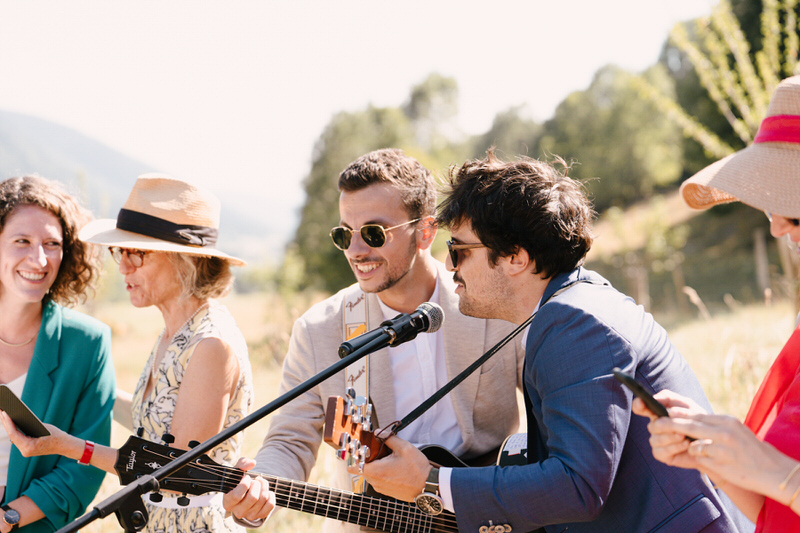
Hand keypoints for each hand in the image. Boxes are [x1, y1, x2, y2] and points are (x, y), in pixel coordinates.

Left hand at [0, 411, 66, 457]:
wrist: (64, 446)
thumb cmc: (56, 435)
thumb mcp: (44, 427)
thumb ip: (30, 424)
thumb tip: (17, 417)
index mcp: (29, 447)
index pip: (14, 434)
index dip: (8, 422)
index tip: (4, 412)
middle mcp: (24, 451)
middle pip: (12, 435)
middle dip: (6, 423)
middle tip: (1, 411)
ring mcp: (25, 451)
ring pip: (13, 437)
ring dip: (8, 426)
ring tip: (3, 415)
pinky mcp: (26, 449)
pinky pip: (17, 438)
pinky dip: (14, 430)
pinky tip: (10, 422)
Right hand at [222, 457, 275, 523]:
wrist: (246, 493)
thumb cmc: (239, 481)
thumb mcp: (236, 471)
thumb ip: (242, 464)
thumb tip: (252, 463)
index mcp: (228, 503)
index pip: (237, 496)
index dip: (245, 483)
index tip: (246, 477)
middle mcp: (238, 512)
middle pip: (253, 497)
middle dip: (257, 484)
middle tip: (255, 480)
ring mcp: (249, 515)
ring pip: (263, 498)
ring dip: (264, 486)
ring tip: (260, 483)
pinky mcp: (260, 515)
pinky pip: (271, 504)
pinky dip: (271, 495)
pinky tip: (266, 491)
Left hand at [348, 435, 430, 501]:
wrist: (428, 486)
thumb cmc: (417, 469)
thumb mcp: (404, 448)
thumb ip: (388, 438)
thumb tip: (378, 433)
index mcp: (376, 471)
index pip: (353, 467)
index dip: (354, 458)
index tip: (359, 450)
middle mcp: (376, 482)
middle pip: (363, 469)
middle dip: (368, 459)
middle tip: (379, 450)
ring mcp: (381, 488)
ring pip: (371, 474)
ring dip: (376, 466)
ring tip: (389, 459)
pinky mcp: (387, 491)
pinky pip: (379, 480)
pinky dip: (383, 473)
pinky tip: (394, 468)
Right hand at [630, 389, 708, 469]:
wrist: (712, 443)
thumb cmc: (699, 421)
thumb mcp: (687, 405)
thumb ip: (671, 399)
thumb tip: (656, 399)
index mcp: (658, 413)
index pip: (640, 407)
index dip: (638, 405)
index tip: (641, 403)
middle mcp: (655, 427)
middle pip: (651, 426)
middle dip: (666, 426)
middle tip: (679, 426)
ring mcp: (657, 441)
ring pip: (655, 439)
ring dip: (671, 437)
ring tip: (686, 436)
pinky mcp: (662, 455)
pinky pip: (661, 451)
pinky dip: (674, 447)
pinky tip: (686, 444)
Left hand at [660, 413, 795, 497]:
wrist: (772, 470)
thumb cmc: (748, 450)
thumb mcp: (732, 430)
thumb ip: (711, 425)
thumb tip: (685, 419)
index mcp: (725, 420)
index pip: (695, 413)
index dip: (676, 412)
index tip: (662, 411)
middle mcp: (723, 430)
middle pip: (688, 423)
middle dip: (669, 423)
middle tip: (656, 423)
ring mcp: (722, 447)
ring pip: (691, 441)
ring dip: (683, 443)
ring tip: (680, 444)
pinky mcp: (720, 462)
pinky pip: (699, 457)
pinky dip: (696, 457)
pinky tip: (701, 459)